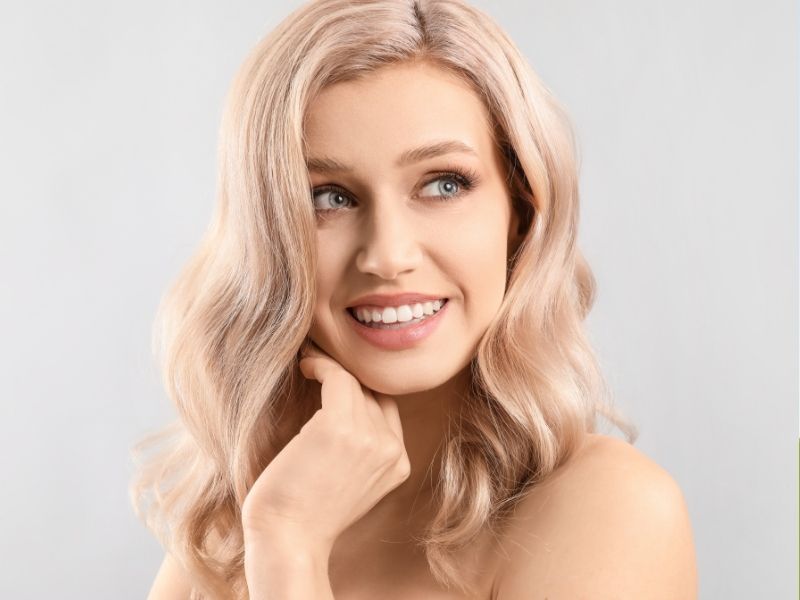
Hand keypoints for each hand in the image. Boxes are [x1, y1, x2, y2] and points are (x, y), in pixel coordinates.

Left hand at [241, 342, 410, 551]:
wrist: (288, 540)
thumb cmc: (305, 512)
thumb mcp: (351, 481)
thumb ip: (362, 450)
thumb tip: (343, 406)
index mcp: (398, 464)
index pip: (387, 410)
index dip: (362, 391)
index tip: (336, 379)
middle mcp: (391, 449)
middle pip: (372, 394)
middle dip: (347, 376)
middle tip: (321, 360)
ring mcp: (369, 438)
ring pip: (355, 382)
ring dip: (330, 366)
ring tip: (310, 361)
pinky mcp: (339, 427)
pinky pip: (338, 377)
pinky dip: (321, 365)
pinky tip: (305, 367)